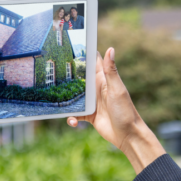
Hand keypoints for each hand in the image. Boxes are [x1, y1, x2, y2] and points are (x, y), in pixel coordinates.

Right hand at [67, 47, 164, 171]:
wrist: (128, 135)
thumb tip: (110, 49)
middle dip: (68, 76)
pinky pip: (75, 114)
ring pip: (74, 97)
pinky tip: (73, 122)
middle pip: (79, 78)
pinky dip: (71, 118)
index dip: (84, 53)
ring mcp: (92, 102)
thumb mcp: (117, 90)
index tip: (71, 46)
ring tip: (59, 103)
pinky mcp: (89, 115)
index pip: (93, 62)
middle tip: (53, 74)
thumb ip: (111, 71)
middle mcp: (96, 89)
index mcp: (103, 80)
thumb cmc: (125, 111)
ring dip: (66, 100)